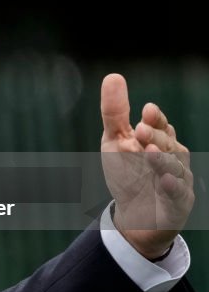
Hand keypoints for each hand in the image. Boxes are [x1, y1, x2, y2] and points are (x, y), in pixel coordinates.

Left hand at [100, 73, 193, 259]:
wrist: (134, 215)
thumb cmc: (128, 172)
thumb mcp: (116, 141)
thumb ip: (115, 113)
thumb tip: (113, 76)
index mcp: (159, 140)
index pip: (160, 126)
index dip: (155, 119)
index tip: (146, 110)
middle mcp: (172, 157)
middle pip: (167, 144)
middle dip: (155, 136)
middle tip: (140, 130)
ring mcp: (177, 180)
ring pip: (174, 168)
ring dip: (162, 160)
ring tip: (148, 152)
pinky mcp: (177, 203)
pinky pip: (178, 194)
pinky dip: (172, 186)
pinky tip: (164, 180)